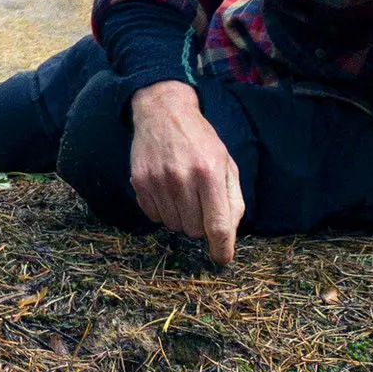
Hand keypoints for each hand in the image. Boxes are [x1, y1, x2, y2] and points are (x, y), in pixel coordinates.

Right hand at [127, 80, 243, 264]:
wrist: (163, 112)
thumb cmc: (200, 140)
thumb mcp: (226, 163)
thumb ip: (232, 199)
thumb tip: (229, 233)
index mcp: (210, 173)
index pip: (217, 225)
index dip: (222, 248)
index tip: (222, 259)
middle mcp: (182, 178)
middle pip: (194, 230)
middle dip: (201, 225)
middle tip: (200, 202)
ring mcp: (158, 181)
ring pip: (173, 226)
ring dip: (181, 218)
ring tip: (183, 193)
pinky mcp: (140, 182)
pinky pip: (154, 217)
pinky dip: (163, 211)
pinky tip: (166, 190)